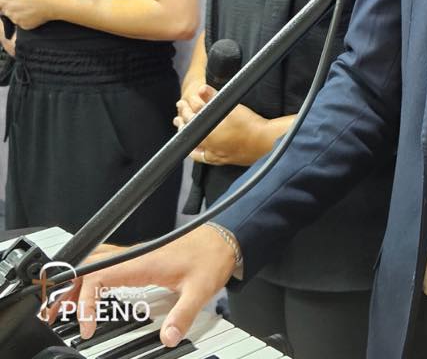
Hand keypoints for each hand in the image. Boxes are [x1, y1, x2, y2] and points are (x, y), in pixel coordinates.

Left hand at [0, 0, 58, 29]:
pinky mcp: (24, 26)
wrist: (53, 4)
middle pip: (5, 8)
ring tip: (31, 6)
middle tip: (24, 0)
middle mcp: (8, 11)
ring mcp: (16, 20)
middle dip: (12, 4)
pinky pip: (22, 22)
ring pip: (14, 16)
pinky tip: (34, 12)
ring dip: (19, 12)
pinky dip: (26, 18)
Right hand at [55, 226, 237, 345]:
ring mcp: (137, 255)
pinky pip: (107, 263)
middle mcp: (135, 255)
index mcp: (143, 261)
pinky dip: (91, 277)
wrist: (222, 238)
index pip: (99, 275)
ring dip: (77, 281)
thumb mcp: (200, 290)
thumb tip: (167, 338)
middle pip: (89, 266)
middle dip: (67, 288)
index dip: (84, 299)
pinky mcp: (141, 257)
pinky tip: (89, 292)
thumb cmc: (210, 258)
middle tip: (53, 313)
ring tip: (62, 304)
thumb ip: (183, 315)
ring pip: (96, 262)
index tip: (85, 325)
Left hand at [174, 84, 278, 165]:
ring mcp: (214, 155)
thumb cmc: (249, 125)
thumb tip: (201, 88)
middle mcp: (207, 146)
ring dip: (187, 135)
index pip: (191, 116)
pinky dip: (196, 151)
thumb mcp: (231, 107)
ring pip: (193, 146)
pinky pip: (202, 158)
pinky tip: (197, 149)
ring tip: (182, 128)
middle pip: (190, 131)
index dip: (187, 106)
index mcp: (206, 132)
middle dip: (183, 118)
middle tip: (181, 110)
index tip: (185, 101)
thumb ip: (214, 97)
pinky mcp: (221, 160)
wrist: (264, 142)